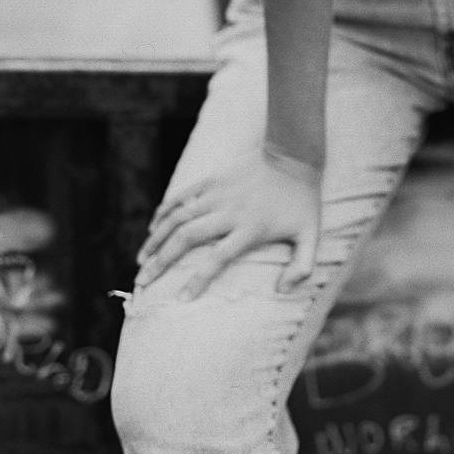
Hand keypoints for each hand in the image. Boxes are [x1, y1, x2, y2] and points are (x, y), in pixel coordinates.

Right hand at [134, 150, 321, 297]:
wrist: (294, 153)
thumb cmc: (302, 200)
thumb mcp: (312, 235)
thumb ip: (303, 267)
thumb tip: (283, 291)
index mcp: (250, 228)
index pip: (217, 258)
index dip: (197, 280)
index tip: (180, 300)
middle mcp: (229, 211)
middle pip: (187, 238)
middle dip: (161, 262)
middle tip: (142, 282)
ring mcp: (218, 192)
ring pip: (178, 217)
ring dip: (156, 238)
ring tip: (141, 260)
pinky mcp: (212, 178)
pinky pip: (182, 196)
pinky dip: (164, 211)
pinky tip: (152, 228)